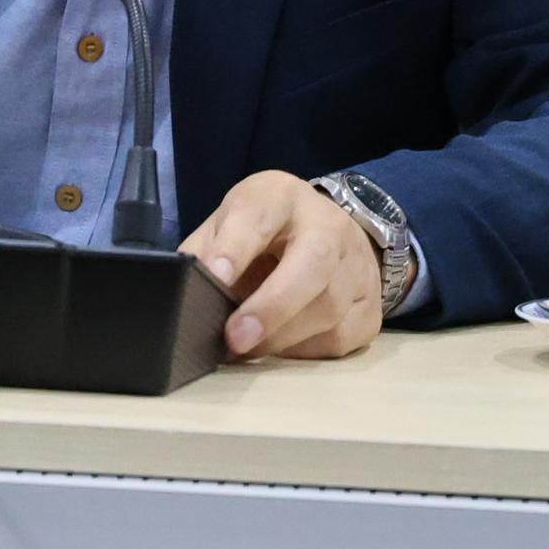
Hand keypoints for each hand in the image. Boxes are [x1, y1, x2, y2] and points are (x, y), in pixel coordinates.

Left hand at [184, 172, 388, 360]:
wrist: (328, 234)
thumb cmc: (264, 235)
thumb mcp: (228, 227)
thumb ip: (202, 254)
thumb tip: (178, 296)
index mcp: (280, 197)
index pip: (258, 215)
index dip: (235, 247)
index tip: (214, 276)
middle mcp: (328, 224)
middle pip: (313, 261)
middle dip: (273, 305)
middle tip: (235, 338)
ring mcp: (358, 265)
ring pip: (328, 308)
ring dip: (281, 338)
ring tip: (246, 349)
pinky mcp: (371, 306)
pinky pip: (339, 338)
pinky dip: (304, 351)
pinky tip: (280, 348)